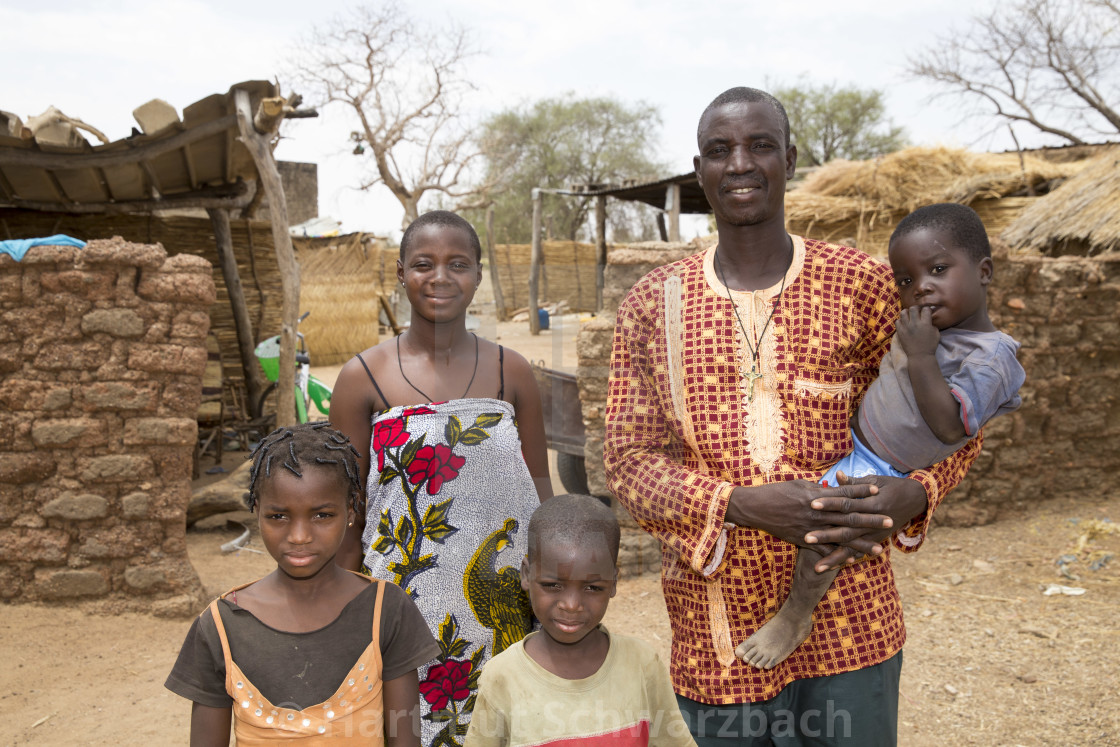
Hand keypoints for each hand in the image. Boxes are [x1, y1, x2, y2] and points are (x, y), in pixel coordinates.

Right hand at [726, 479, 885, 551]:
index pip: (844, 493)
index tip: (878, 490)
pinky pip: (824, 551)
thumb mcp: (799, 485)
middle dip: (870, 519)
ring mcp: (811, 528)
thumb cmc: (776, 492)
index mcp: (816, 496)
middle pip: (849, 516)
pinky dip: (839, 556)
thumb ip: (818, 490)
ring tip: (879, 549)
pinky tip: (852, 561)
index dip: (861, 491)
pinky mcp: (803, 540)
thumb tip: (833, 488)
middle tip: (890, 521)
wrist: (755, 507)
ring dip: (861, 544)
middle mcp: (817, 513)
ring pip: (841, 537)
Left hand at [805, 472, 927, 570]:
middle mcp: (873, 522)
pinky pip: (859, 553)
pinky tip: (833, 568)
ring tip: (817, 567)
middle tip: (806, 538)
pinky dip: (847, 560)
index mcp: (872, 503)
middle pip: (846, 530)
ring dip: (834, 557)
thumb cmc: (892, 486)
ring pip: (851, 547)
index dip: (829, 503)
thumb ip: (855, 483)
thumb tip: (837, 475)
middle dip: (826, 535)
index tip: (811, 504)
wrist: (915, 499)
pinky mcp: (876, 541)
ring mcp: (875, 534)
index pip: (846, 504)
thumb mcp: (875, 481)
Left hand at [895, 306, 939, 357]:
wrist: (919, 356)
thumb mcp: (936, 333)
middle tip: (918, 311)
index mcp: (925, 323)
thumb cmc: (930, 345)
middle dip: (916, 308)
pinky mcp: (900, 332)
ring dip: (907, 312)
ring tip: (910, 316)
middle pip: (913, 308)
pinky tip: (904, 323)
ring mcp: (906, 327)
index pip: (925, 309)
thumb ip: (932, 324)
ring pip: (903, 312)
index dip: (927, 309)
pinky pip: (897, 321)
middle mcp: (915, 323)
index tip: (927, 311)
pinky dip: (901, 320)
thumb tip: (929, 318)